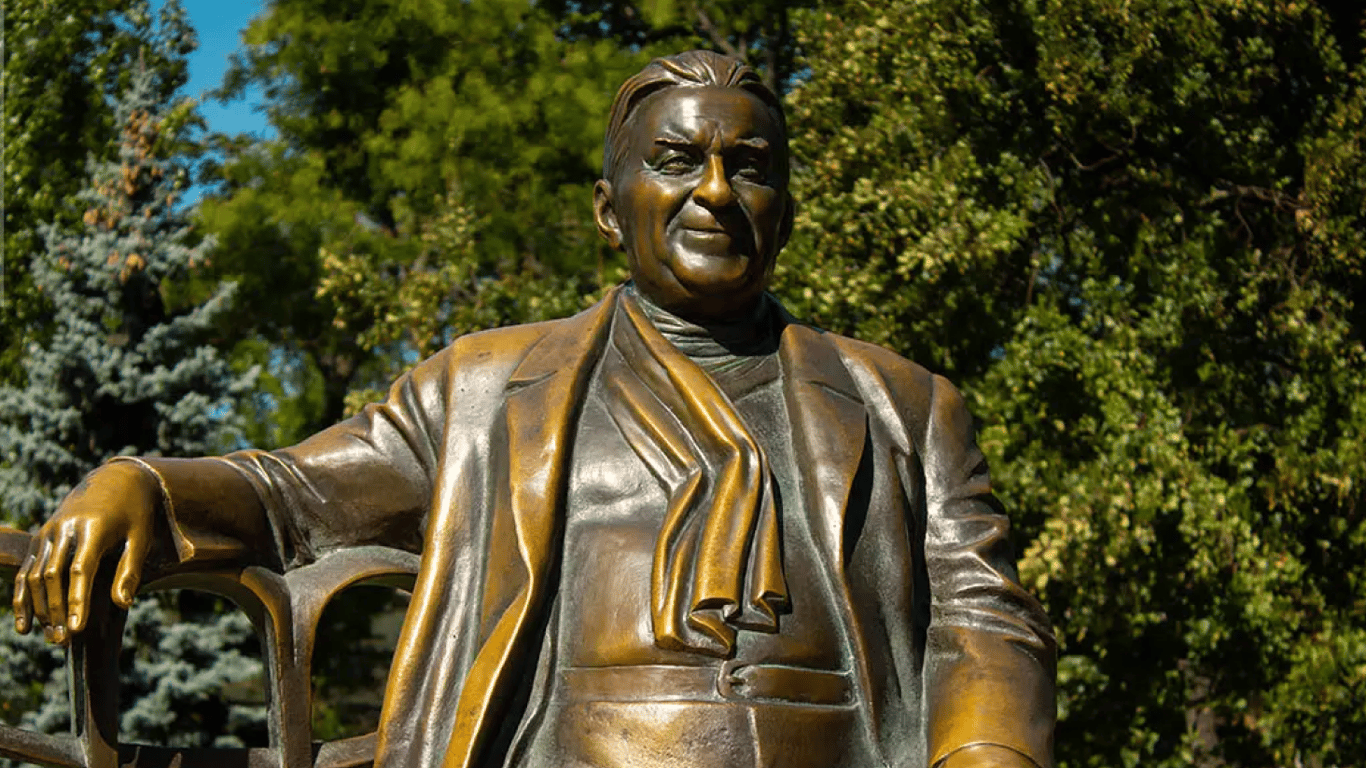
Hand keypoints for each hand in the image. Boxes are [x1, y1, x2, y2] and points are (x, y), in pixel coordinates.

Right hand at [12, 461, 160, 643]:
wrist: (115, 480)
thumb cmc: (134, 514)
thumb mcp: (141, 538)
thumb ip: (130, 570)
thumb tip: (122, 605)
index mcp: (94, 527)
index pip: (81, 569)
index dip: (77, 600)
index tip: (77, 628)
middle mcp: (65, 529)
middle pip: (54, 576)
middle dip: (56, 610)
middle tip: (63, 642)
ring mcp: (48, 533)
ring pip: (36, 576)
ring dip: (39, 609)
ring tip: (51, 638)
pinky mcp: (40, 538)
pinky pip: (26, 571)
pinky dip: (22, 599)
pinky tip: (25, 627)